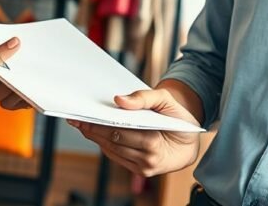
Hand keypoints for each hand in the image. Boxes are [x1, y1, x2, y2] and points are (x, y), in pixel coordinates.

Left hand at [69, 88, 200, 176]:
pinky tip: (96, 133)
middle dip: (93, 130)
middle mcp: (148, 160)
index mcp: (156, 144)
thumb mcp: (167, 101)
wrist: (191, 142)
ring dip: (96, 138)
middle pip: (113, 142)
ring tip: (82, 123)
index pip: (122, 134)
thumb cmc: (180, 120)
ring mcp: (143, 168)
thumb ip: (144, 98)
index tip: (85, 116)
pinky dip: (105, 144)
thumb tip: (119, 100)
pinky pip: (117, 156)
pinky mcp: (139, 171)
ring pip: (112, 150)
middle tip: (76, 118)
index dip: (100, 126)